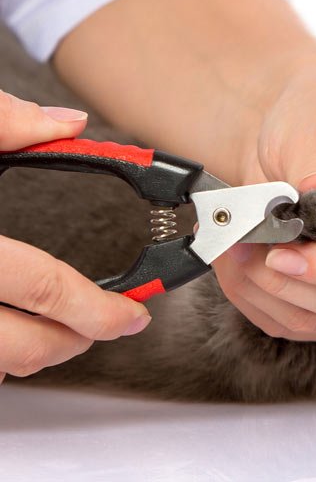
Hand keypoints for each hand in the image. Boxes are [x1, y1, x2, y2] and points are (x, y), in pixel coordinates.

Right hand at [0, 91, 150, 383]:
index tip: (134, 315)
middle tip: (114, 320)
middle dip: (79, 338)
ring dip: (44, 349)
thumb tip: (70, 122)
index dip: (96, 307)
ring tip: (74, 323)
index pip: (41, 287)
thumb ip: (3, 122)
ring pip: (1, 362)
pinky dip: (8, 348)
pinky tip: (22, 320)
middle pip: (23, 345)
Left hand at [212, 70, 315, 340]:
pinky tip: (238, 267)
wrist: (303, 135)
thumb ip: (314, 174)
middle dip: (288, 283)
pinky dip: (261, 302)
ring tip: (230, 252)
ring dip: (266, 293)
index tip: (279, 256)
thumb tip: (309, 212)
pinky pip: (302, 324)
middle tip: (239, 248)